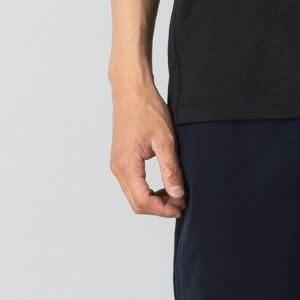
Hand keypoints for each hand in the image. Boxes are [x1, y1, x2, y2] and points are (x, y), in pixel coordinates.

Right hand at [109, 82, 185, 216]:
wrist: (131, 90)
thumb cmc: (147, 110)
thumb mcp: (165, 140)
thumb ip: (171, 170)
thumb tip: (178, 194)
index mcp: (127, 164)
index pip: (143, 201)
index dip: (164, 209)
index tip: (182, 206)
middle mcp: (118, 168)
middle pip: (137, 204)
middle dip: (160, 208)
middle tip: (182, 203)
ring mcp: (117, 165)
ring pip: (134, 197)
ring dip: (155, 201)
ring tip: (176, 195)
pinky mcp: (121, 161)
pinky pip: (133, 186)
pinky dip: (149, 192)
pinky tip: (165, 187)